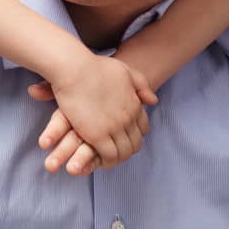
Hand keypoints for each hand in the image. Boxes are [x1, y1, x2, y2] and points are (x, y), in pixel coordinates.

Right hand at [38, 52, 157, 172]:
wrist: (75, 69)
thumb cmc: (95, 67)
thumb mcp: (125, 71)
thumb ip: (141, 85)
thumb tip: (153, 101)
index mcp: (135, 104)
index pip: (142, 129)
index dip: (134, 135)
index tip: (123, 137)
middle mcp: (128, 118)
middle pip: (135, 144)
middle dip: (126, 150)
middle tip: (113, 152)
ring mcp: (114, 127)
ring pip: (123, 153)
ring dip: (116, 159)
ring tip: (104, 159)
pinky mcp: (98, 135)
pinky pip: (109, 157)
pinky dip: (105, 162)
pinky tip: (96, 159)